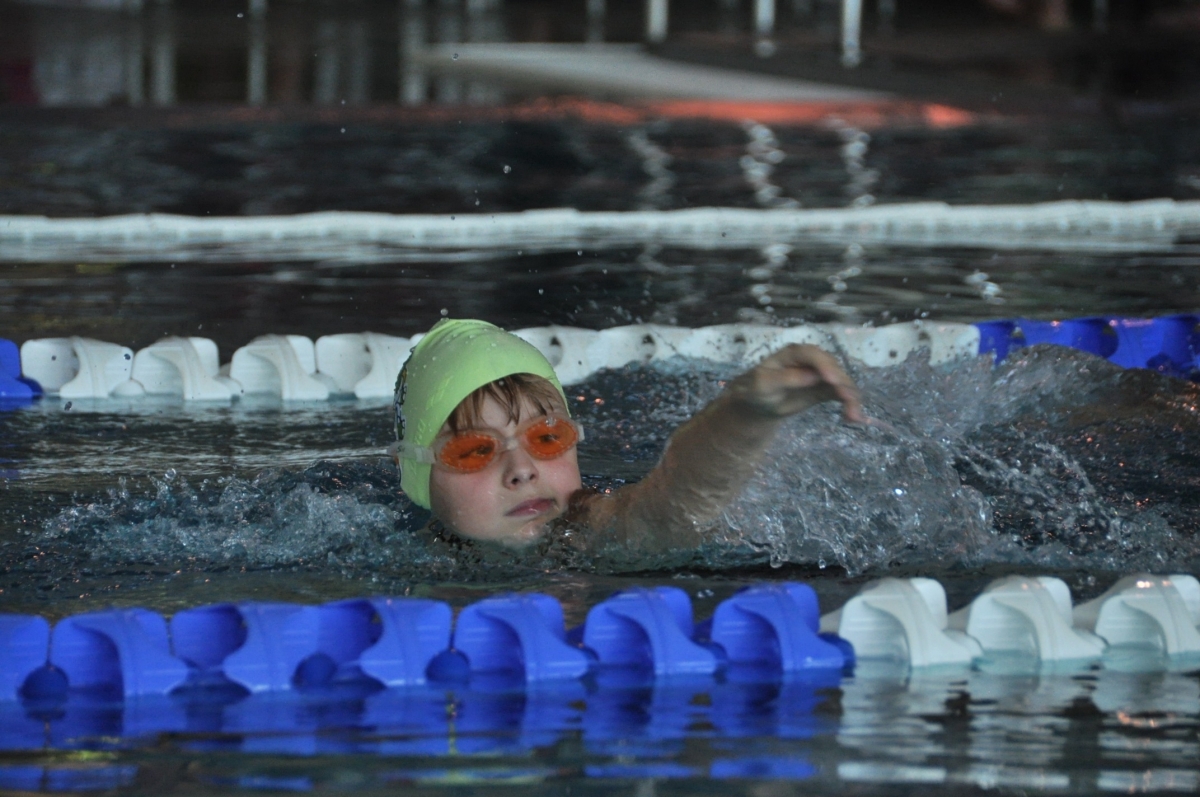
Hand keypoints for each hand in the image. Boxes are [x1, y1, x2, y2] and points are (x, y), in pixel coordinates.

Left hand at [728, 344, 864, 421]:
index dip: (825, 365)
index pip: (813, 354)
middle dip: (843, 384)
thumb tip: (812, 376)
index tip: (833, 381)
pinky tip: (852, 417)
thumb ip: (787, 378)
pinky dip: (849, 404)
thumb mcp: (765, 384)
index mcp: (794, 353)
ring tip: (854, 416)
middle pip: (833, 368)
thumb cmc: (759, 389)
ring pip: (842, 382)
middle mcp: (812, 359)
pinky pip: (842, 394)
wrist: (762, 403)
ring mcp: (822, 373)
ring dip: (851, 397)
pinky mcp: (828, 388)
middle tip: (849, 401)